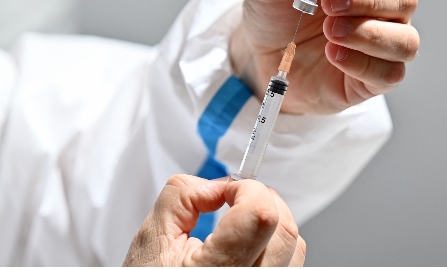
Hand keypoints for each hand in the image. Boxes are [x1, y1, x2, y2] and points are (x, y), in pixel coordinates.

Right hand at [123, 175, 305, 265]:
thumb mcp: (152, 237)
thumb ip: (182, 197)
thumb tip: (218, 185)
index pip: (260, 215)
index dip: (247, 189)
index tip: (228, 190)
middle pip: (284, 228)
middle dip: (262, 200)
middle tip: (235, 201)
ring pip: (294, 246)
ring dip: (272, 223)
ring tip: (240, 224)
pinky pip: (290, 264)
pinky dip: (275, 245)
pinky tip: (248, 246)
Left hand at [230, 0, 418, 113]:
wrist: (263, 58)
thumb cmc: (277, 16)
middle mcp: (381, 8)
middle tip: (329, 5)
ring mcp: (383, 44)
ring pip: (405, 38)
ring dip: (370, 34)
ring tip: (331, 32)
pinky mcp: (375, 78)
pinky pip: (390, 73)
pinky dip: (363, 64)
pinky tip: (335, 55)